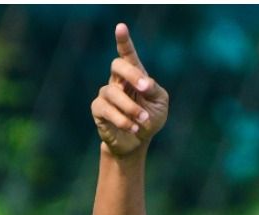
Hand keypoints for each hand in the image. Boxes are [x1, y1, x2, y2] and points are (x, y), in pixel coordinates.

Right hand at [92, 23, 168, 156]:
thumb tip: (144, 82)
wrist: (137, 142)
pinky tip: (133, 127)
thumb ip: (153, 89)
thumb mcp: (159, 103)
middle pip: (117, 66)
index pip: (127, 55)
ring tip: (143, 119)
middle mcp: (118, 81)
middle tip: (145, 88)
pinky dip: (123, 119)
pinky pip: (107, 110)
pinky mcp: (99, 110)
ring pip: (113, 92)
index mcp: (134, 75)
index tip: (121, 27)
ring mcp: (106, 94)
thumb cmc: (150, 118)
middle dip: (131, 74)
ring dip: (132, 107)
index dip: (123, 41)